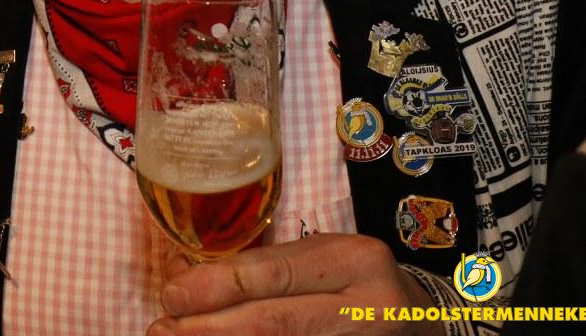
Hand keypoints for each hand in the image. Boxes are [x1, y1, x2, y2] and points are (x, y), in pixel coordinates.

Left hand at [147, 234, 443, 335]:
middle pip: (273, 323)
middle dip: (208, 329)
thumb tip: (189, 280)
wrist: (424, 323)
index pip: (272, 275)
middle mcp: (366, 308)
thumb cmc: (356, 281)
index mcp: (353, 260)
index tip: (171, 297)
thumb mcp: (322, 257)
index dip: (215, 288)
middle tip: (162, 330)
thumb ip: (266, 267)